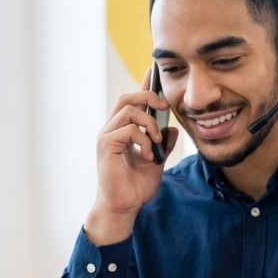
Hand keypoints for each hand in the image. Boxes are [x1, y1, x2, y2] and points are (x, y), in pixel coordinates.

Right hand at [84, 68, 179, 245]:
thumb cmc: (136, 186)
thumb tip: (172, 128)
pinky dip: (143, 140)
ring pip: (128, 110)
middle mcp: (112, 129)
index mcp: (123, 131)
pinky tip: (148, 155)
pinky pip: (127, 129)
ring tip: (156, 141)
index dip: (143, 86)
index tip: (153, 71)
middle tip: (165, 107)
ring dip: (149, 123)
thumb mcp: (157, 161)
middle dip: (148, 95)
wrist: (125, 206)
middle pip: (127, 98)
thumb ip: (163, 144)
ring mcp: (106, 136)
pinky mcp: (105, 145)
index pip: (133, 102)